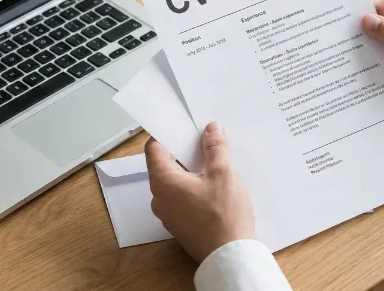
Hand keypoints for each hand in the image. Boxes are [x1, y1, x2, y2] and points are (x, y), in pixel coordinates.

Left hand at [145, 122, 253, 262]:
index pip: (154, 148)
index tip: (184, 126)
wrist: (229, 257)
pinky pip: (181, 197)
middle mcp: (159, 198)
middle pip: (165, 164)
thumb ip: (216, 147)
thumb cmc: (224, 217)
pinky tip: (214, 185)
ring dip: (191, 169)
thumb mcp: (224, 173)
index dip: (168, 133)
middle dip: (185, 151)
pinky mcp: (180, 223)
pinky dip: (193, 186)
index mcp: (163, 182)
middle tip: (205, 141)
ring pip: (175, 181)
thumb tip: (211, 129)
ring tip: (214, 162)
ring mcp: (168, 213)